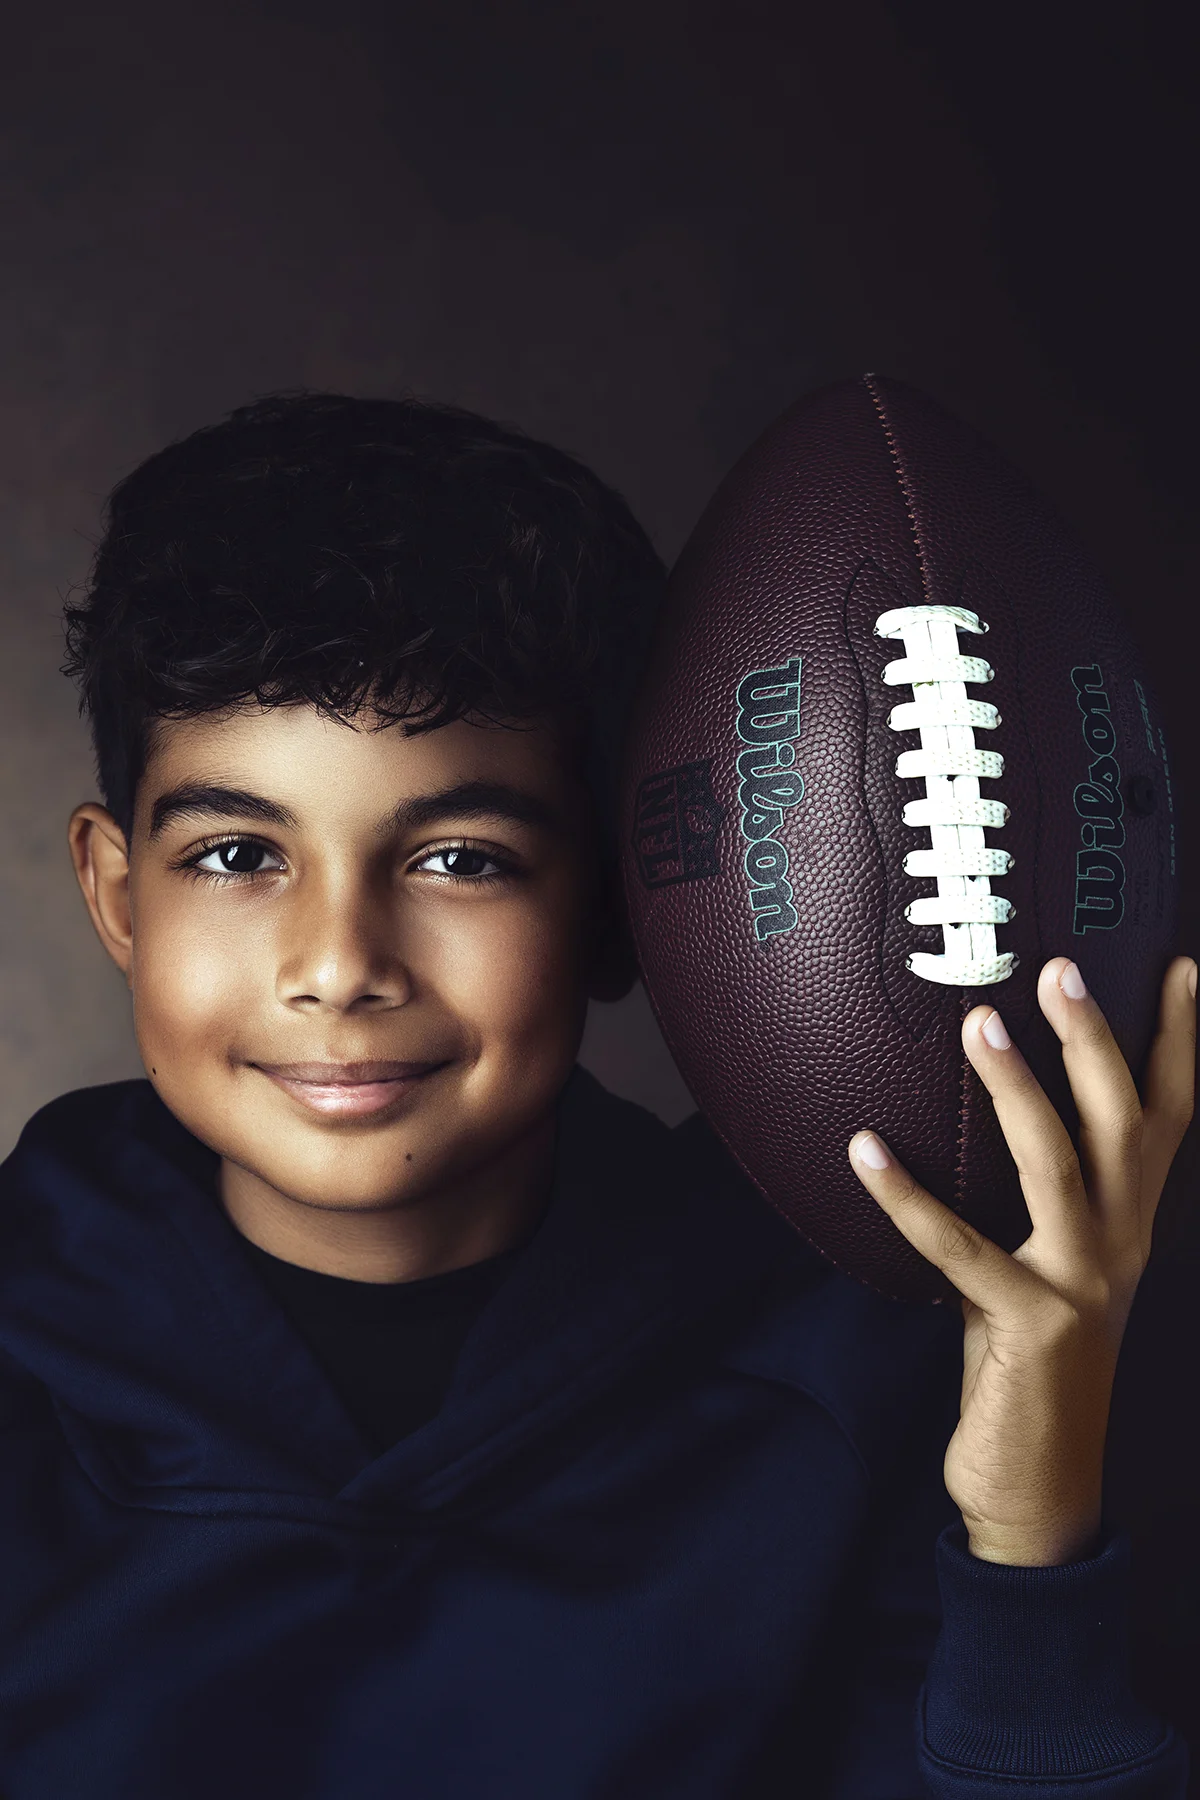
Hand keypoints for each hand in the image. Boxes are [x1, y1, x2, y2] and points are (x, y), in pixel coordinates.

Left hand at [848, 954, 1196, 1566]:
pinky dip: (907, 1197)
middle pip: (1122, 1122)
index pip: (1169, 1118)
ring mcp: (1081, 1286)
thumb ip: (1024, 1211)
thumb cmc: (1030, 1371)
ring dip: (1016, 1090)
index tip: (1179, 966)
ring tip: (977, 1024)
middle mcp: (1122, 1246)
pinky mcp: (1027, 1325)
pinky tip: (865, 1150)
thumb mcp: (1042, 1274)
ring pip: (1057, 1165)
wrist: (1043, 1493)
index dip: (1181, 1042)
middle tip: (1060, 968)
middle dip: (1095, 1040)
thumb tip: (961, 1137)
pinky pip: (958, 1249)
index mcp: (1131, 1226)